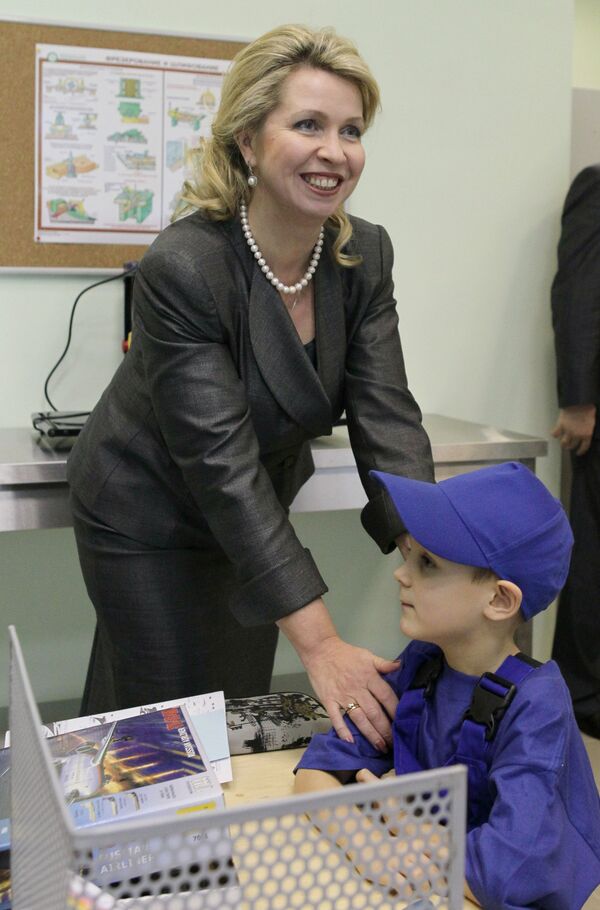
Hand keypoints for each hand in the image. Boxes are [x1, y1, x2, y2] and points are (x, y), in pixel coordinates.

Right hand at [277, 598, 399, 750]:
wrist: (320, 650)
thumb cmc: (345, 654)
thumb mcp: (367, 655)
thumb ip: (383, 663)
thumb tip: (400, 665)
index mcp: (368, 676)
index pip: (385, 696)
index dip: (395, 710)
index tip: (402, 723)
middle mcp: (357, 688)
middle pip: (374, 712)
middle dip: (385, 729)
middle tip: (393, 743)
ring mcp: (342, 695)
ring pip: (359, 718)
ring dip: (370, 734)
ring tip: (380, 747)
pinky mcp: (328, 700)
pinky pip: (336, 717)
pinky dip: (342, 730)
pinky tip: (351, 742)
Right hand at [551, 405, 595, 454]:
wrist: (580, 402)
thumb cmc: (588, 410)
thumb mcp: (592, 422)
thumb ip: (588, 430)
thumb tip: (586, 433)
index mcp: (587, 434)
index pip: (584, 447)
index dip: (580, 451)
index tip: (578, 452)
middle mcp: (577, 435)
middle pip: (572, 446)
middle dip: (570, 447)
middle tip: (568, 446)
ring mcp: (568, 431)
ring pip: (563, 442)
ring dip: (562, 443)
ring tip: (562, 442)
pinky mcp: (560, 425)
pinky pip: (555, 434)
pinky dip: (554, 434)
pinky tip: (554, 433)